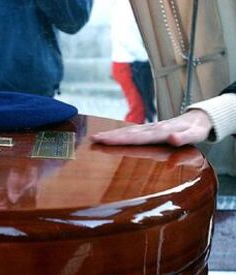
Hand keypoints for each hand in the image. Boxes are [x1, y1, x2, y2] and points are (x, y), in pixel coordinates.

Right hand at [90, 109, 212, 145]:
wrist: (198, 118)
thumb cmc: (197, 129)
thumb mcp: (196, 134)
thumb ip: (184, 137)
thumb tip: (172, 138)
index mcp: (161, 131)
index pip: (138, 137)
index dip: (121, 139)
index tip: (104, 140)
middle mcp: (152, 128)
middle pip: (128, 133)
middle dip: (110, 136)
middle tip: (92, 138)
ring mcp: (148, 128)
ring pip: (127, 131)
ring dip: (110, 134)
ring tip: (94, 137)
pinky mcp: (147, 130)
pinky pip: (130, 132)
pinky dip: (118, 133)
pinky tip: (108, 136)